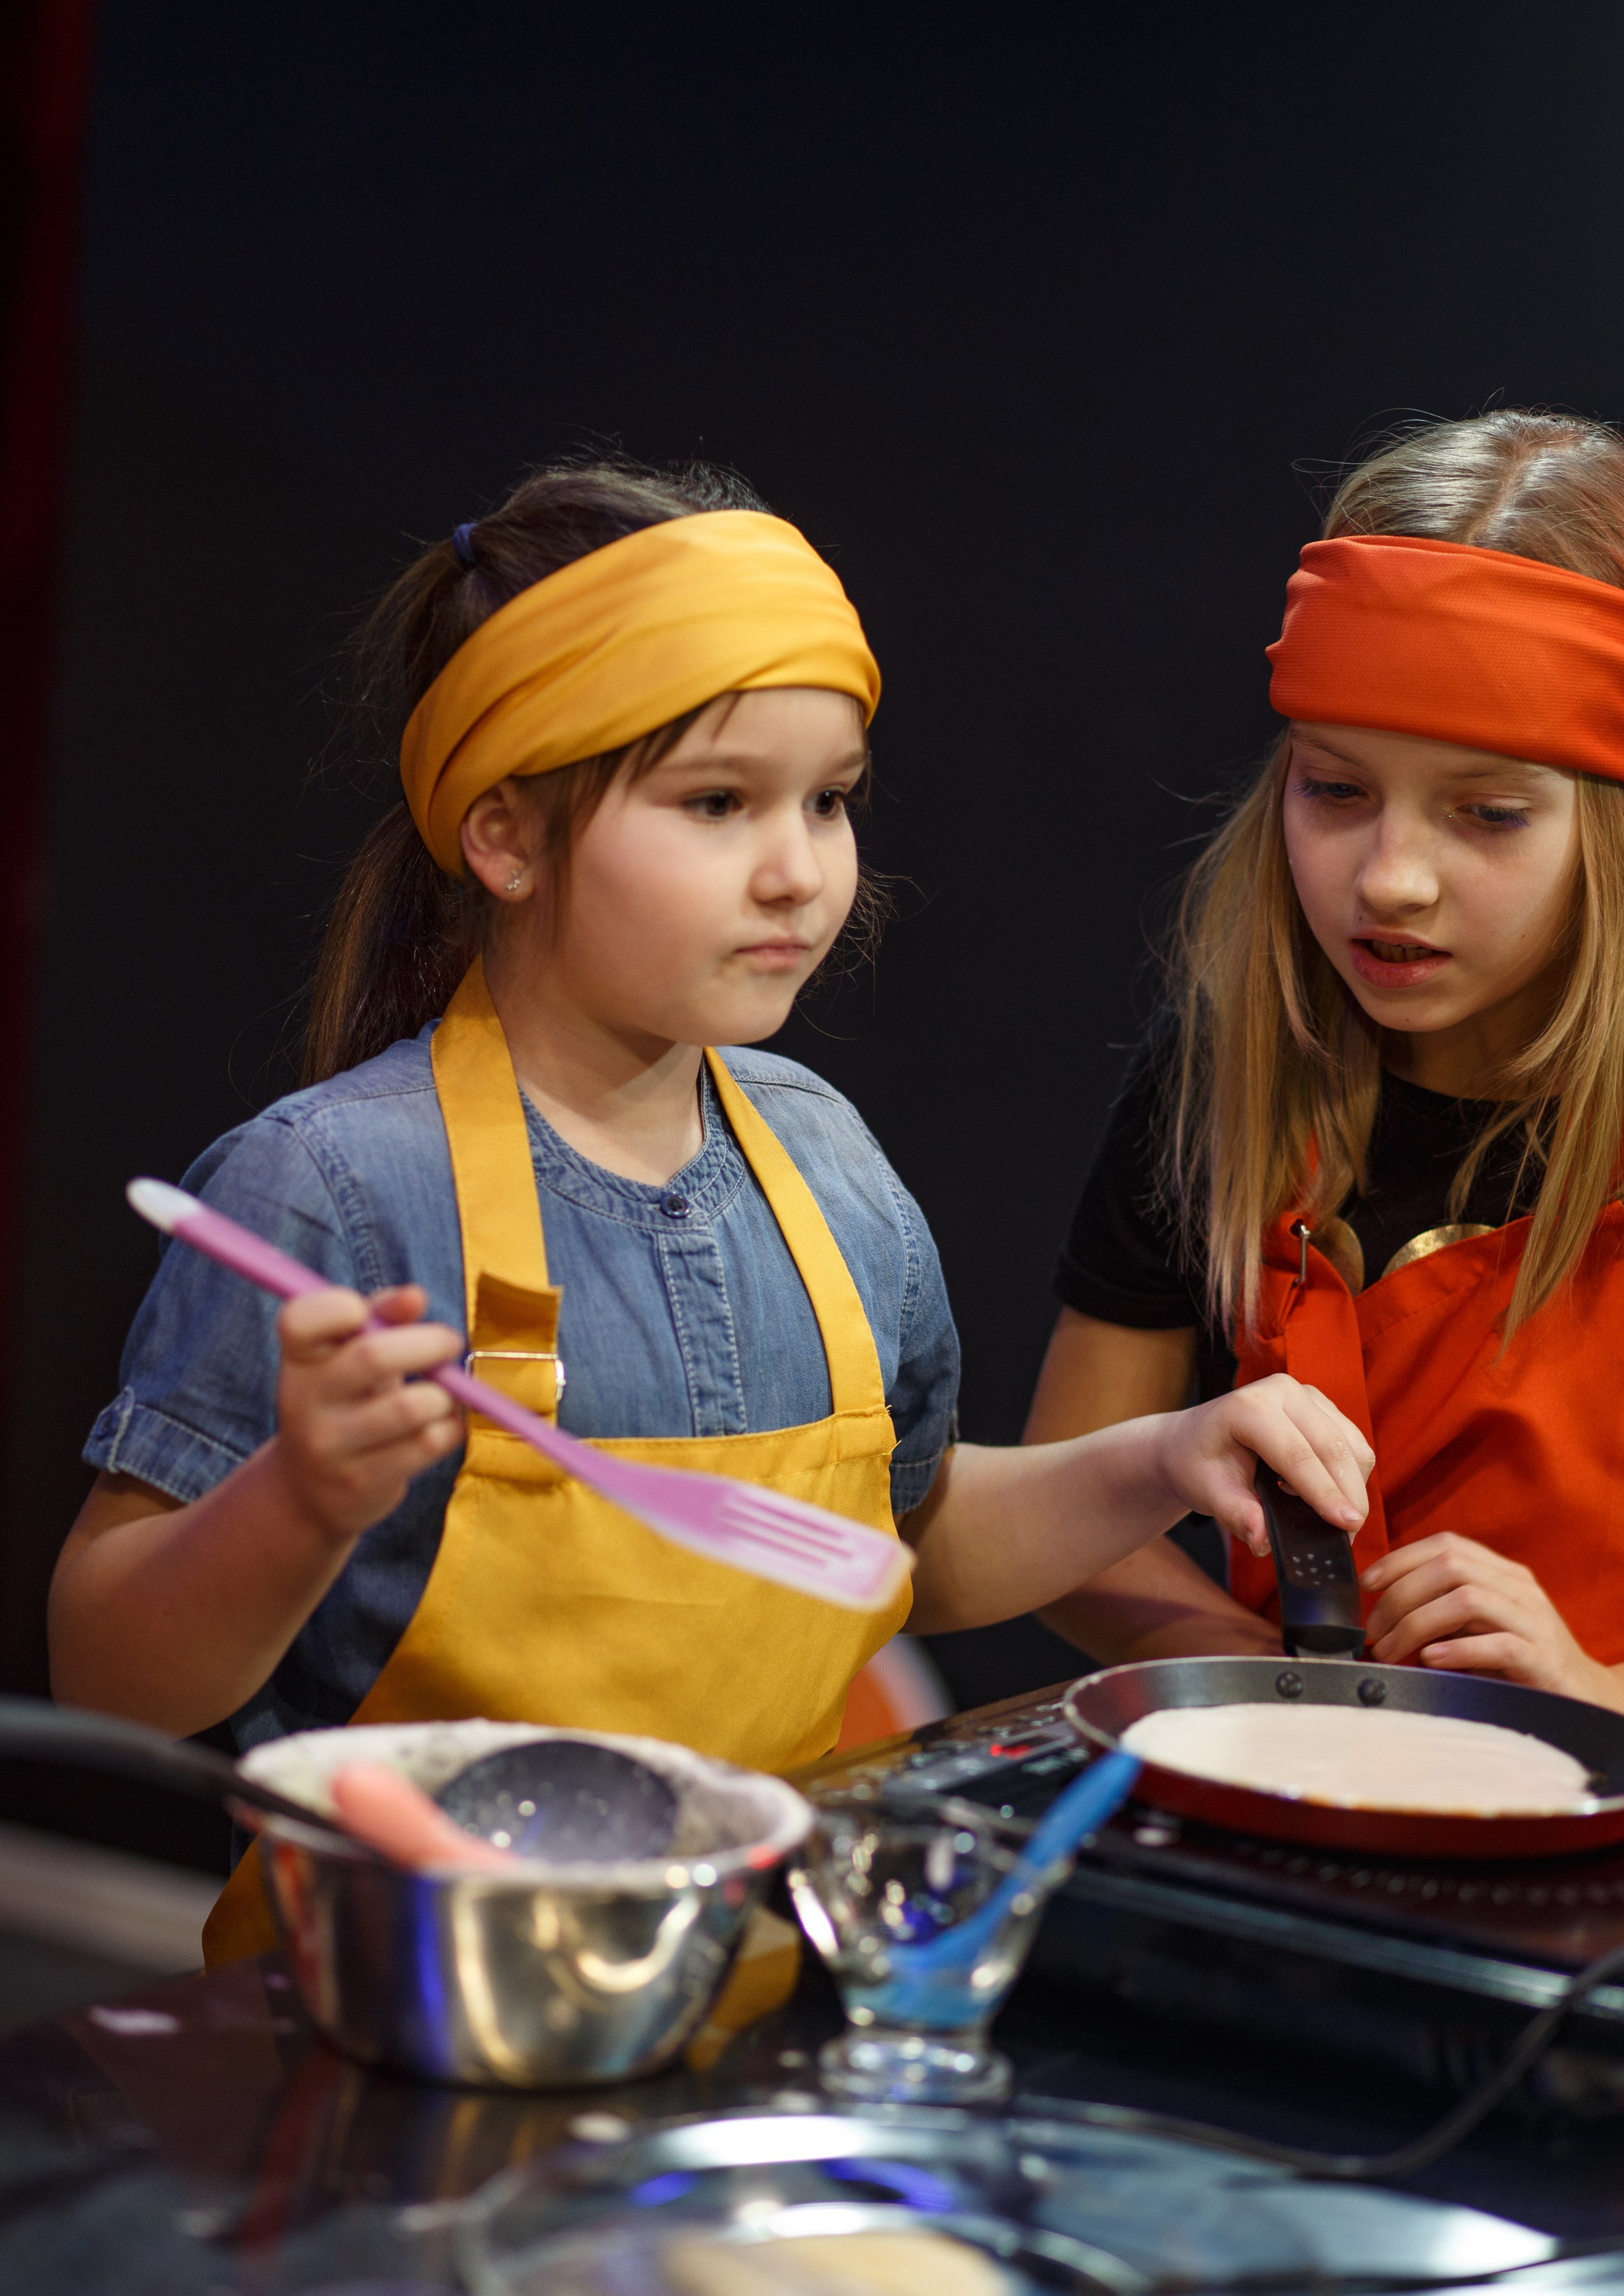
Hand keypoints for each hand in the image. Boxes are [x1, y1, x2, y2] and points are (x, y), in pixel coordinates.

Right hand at [271, 1285, 464, 1544]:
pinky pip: (427, 1444)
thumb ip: (380, 1316)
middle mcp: (303, 1402)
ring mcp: (330, 1447)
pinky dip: (450, 1427)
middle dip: (428, 1343)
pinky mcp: (361, 1483)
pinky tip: (441, 1424)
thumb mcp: (348, 1355)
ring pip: (410, 1408)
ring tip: (443, 1394)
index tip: (366, 1311)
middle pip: (373, 1357)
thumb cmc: (345, 1401)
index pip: (299, 1320)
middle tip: (450, 1342)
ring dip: (443, 1395)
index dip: (337, 1306)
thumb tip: (415, 1296)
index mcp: (298, 1360)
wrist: (311, 1489)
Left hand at [1154, 1374, 1372, 1557]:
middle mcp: (1282, 1390)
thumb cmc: (1197, 1465)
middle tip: (1347, 1538)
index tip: (1348, 1526)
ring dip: (1352, 1486)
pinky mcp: (1322, 1406)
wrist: (1191, 1441)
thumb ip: (1237, 1516)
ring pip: (1351, 1445)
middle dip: (1348, 1496)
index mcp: (1248, 1407)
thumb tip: (1264, 1541)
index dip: (1324, 1492)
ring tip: (1326, 1517)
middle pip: (1333, 1447)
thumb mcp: (1207, 1494)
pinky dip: (1349, 1474)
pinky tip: (1322, 1492)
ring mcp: (1306, 1394)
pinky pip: (1353, 1444)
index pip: (1296, 1454)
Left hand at [1362, 1533, 1621, 1704]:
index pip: (1447, 1545)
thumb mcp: (1476, 1628)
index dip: (1401, 1559)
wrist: (1583, 1699)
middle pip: (1450, 1568)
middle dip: (1400, 1596)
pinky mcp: (1543, 1659)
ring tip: (1391, 1650)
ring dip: (1417, 1624)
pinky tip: (1431, 1660)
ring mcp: (1534, 1622)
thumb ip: (1442, 1612)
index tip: (1367, 1584)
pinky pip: (1499, 1644)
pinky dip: (1459, 1650)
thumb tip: (1381, 1613)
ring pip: (1468, 1599)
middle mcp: (1519, 1589)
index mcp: (1502, 1574)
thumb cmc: (1518, 1665)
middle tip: (1374, 1632)